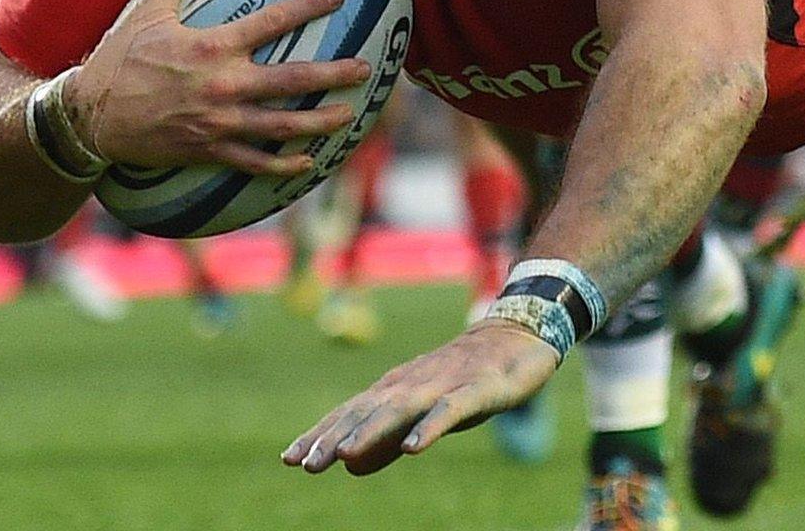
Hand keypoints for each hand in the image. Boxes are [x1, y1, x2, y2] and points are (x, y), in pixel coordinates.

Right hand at [61, 0, 371, 177]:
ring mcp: (218, 121)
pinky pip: (255, 161)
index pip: (272, 21)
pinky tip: (308, 162)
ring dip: (320, 121)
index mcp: (212, 46)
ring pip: (282, 124)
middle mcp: (222, 84)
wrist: (92, 115)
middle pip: (292, 78)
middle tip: (364, 69)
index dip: (309, 6)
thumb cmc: (120, 58)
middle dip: (333, 73)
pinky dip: (284, 164)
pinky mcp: (209, 149)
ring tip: (350, 115)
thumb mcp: (148, 10)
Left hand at [283, 319, 560, 476]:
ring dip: (368, 432)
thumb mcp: (418, 414)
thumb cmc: (462, 378)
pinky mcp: (473, 390)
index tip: (289, 459)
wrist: (515, 337)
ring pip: (397, 410)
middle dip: (331, 438)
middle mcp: (408, 384)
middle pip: (364, 413)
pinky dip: (428, 428)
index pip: (348, 415)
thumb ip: (385, 442)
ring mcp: (439, 385)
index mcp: (393, 390)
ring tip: (342, 455)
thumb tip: (348, 466)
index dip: (319, 435)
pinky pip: (448, 412)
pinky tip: (412, 448)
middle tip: (303, 464)